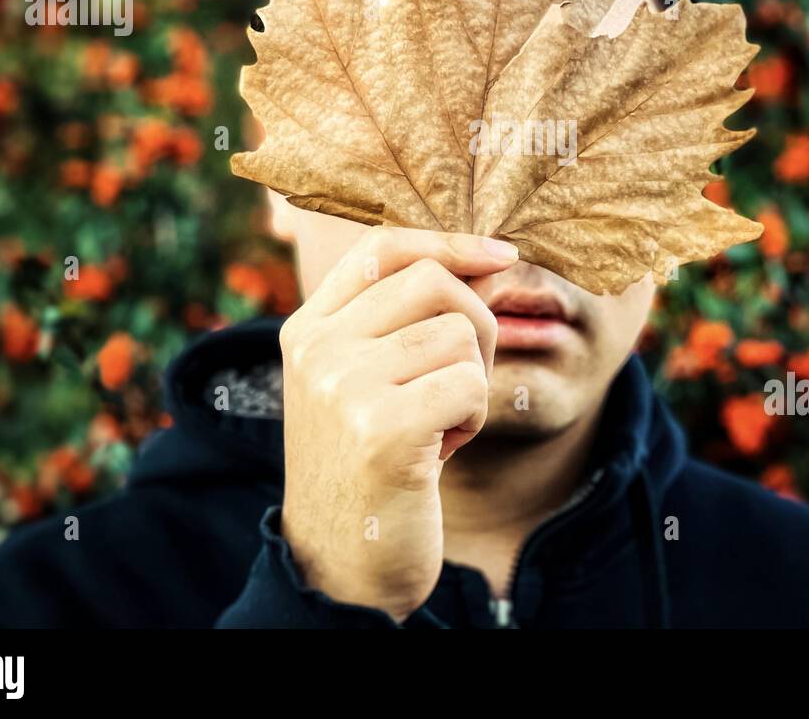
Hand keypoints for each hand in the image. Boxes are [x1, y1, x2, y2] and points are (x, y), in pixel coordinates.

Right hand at [278, 226, 516, 621]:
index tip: (501, 255)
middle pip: (436, 282)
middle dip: (476, 325)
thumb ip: (400, 320)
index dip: (449, 241)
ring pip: (460, 334)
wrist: (342, 567)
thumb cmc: (371, 466)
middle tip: (460, 382)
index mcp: (306, 329)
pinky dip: (474, 418)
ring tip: (439, 425)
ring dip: (472, 382)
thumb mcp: (364, 381)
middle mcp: (316, 348)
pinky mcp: (382, 428)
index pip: (383, 247)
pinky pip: (471, 384)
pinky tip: (443, 451)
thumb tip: (489, 256)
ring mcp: (343, 386)